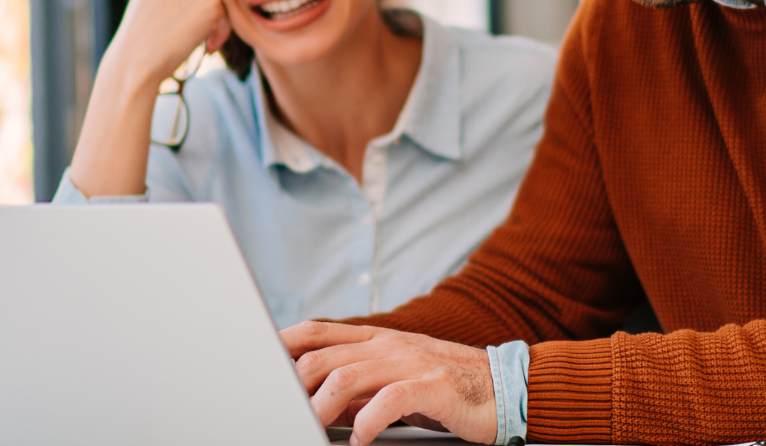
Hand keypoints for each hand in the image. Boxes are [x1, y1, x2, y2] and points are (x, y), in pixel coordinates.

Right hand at [99, 0, 233, 89]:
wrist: (137, 57)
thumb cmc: (139, 33)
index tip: (179, 14)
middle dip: (200, 4)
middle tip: (188, 28)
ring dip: (210, 18)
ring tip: (193, 38)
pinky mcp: (214, 2)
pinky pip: (225, 16)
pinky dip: (220, 33)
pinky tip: (206, 46)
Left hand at [281, 321, 496, 445]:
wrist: (505, 388)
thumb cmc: (449, 387)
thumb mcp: (398, 380)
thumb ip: (362, 386)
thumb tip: (323, 402)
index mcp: (378, 339)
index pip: (319, 331)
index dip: (285, 342)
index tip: (260, 360)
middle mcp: (390, 345)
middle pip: (324, 355)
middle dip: (294, 383)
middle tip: (279, 408)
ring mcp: (412, 363)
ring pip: (349, 376)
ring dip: (321, 406)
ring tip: (311, 427)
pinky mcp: (434, 386)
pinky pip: (391, 401)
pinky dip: (368, 422)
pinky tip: (361, 438)